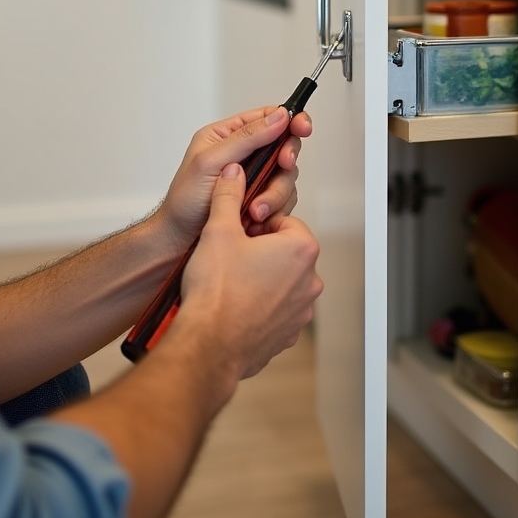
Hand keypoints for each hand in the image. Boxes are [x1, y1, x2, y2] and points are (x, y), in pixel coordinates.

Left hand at [159, 106, 311, 246]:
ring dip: (275, 193)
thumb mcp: (210, 162)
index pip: (267, 118)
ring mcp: (254, 179)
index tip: (302, 128)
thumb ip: (246, 138)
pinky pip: (283, 200)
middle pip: (283, 147)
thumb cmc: (183, 202)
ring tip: (256, 209)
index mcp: (227, 136)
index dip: (290, 120)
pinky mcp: (260, 200)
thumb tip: (279, 117)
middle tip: (283, 165)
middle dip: (285, 160)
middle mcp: (243, 155)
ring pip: (285, 177)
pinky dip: (274, 209)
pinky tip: (256, 219)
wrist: (178, 241)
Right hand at [180, 163, 322, 378]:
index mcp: (301, 249)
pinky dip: (259, 307)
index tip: (237, 233)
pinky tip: (234, 306)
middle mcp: (309, 280)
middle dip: (260, 251)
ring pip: (281, 282)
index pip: (283, 221)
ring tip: (230, 283)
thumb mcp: (218, 229)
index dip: (256, 224)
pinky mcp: (288, 335)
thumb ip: (229, 195)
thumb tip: (234, 172)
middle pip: (284, 251)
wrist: (207, 345)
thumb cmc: (215, 291)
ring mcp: (300, 311)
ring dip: (261, 279)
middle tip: (230, 257)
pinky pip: (276, 311)